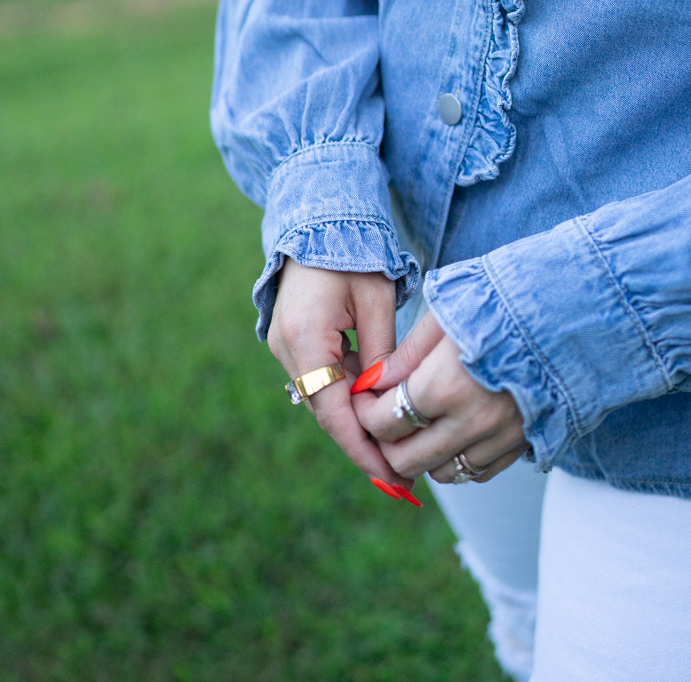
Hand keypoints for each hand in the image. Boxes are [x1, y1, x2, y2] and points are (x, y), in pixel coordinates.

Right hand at [267, 258, 411, 487]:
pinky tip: (374, 409)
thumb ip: (381, 354)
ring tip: (394, 450)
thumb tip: (387, 401)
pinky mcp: (292, 339)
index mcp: (306, 340)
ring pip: (322, 398)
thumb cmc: (353, 252)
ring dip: (354, 421)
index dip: (363, 450)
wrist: (318, 217)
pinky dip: (345, 395)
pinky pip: (320, 378)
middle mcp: (286, 349)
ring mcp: (284, 345)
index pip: (335, 413)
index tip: (391, 479)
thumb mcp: (377, 301)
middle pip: (326, 412)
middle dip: (362, 444)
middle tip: (400, 477)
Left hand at [353, 310, 528, 483]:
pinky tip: (457, 428)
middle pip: (407, 460)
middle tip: (386, 416)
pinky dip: (459, 458)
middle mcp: (473, 421)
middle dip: (387, 441)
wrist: (568, 309)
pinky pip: (478, 472)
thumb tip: (373, 383)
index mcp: (446, 384)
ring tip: (423, 421)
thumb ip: (407, 355)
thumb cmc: (502, 302)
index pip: (385, 422)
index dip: (366, 412)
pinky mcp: (523, 444)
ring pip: (442, 473)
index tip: (366, 398)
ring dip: (424, 454)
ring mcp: (501, 438)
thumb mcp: (446, 316)